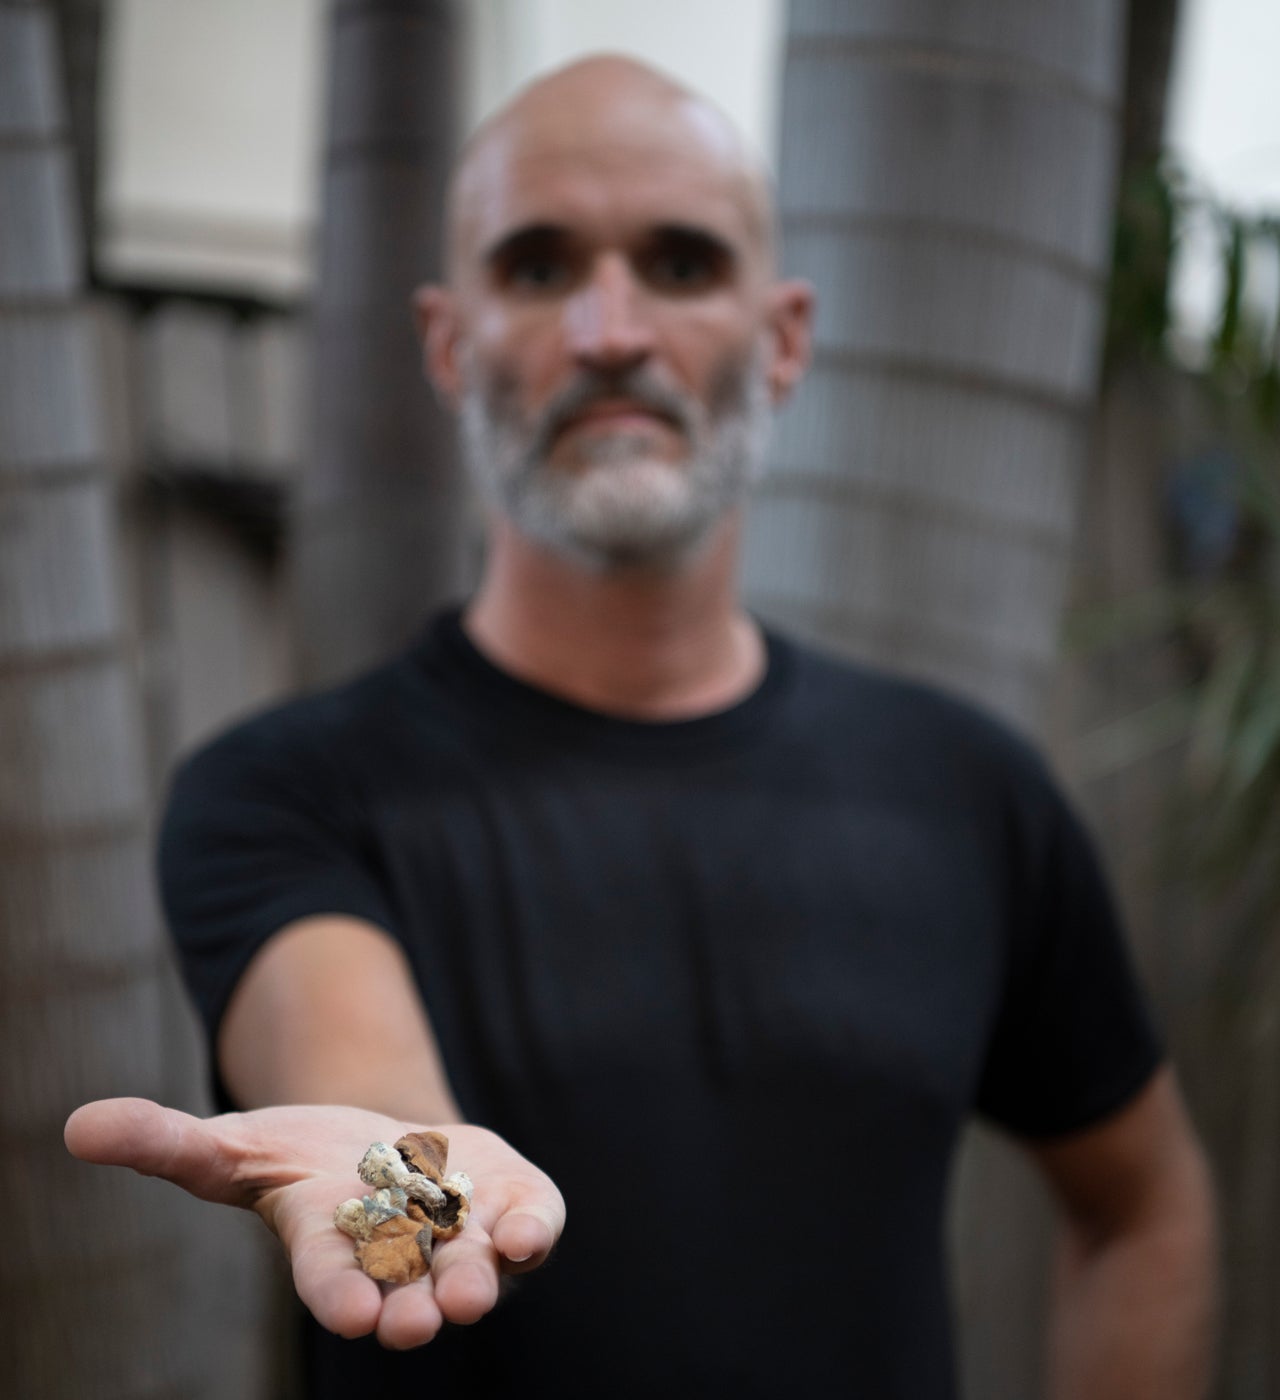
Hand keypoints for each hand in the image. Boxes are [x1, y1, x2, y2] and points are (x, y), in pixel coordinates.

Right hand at [65, 1098, 564, 1348]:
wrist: (392, 1149)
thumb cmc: (304, 1160)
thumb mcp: (235, 1145)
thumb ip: (167, 1143)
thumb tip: (77, 1125)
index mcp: (335, 1250)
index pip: (334, 1283)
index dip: (340, 1294)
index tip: (349, 1311)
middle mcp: (402, 1260)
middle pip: (409, 1296)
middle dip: (413, 1311)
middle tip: (417, 1322)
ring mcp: (462, 1239)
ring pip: (474, 1274)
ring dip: (476, 1284)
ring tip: (472, 1292)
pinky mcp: (509, 1206)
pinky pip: (531, 1227)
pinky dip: (534, 1232)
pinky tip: (529, 1232)